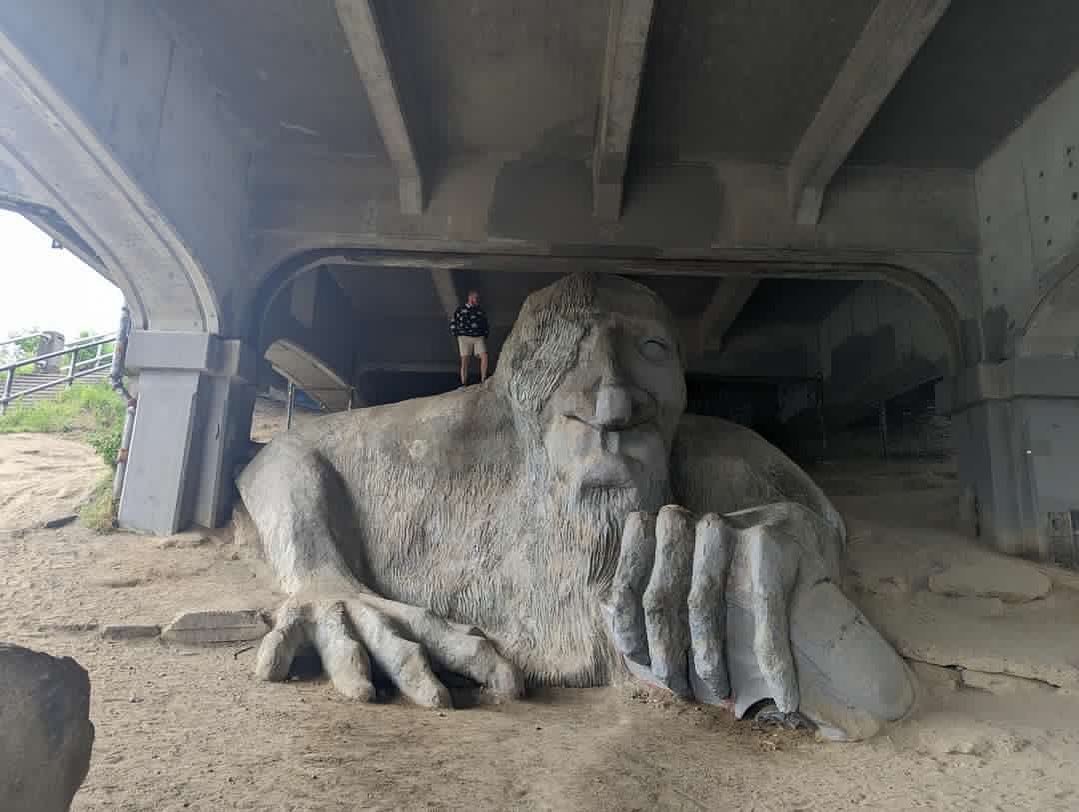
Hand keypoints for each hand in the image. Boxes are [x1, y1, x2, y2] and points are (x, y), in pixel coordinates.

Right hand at [256, 590, 523, 706]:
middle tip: (442, 706)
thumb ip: (453, 644)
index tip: (513, 688)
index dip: (483, 664)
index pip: (452, 643)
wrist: (318, 570)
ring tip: (364, 696)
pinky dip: (277, 653)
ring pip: (345, 646)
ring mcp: (333, 620)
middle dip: (421, 676)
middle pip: (402, 648)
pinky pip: (283, 639)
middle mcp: (375, 619)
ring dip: (355, 668)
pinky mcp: (293, 621)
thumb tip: (508, 666)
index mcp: (409, 624)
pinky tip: (271, 675)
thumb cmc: (376, 618)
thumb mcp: (415, 626)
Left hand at [601, 503, 832, 716]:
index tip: (647, 671)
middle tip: (683, 692)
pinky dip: (774, 662)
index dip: (632, 638)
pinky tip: (785, 697)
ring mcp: (732, 530)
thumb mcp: (686, 570)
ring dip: (710, 663)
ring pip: (701, 607)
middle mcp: (689, 523)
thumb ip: (650, 592)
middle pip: (659, 601)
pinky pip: (763, 613)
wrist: (802, 535)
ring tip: (721, 694)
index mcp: (660, 526)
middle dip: (668, 658)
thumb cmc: (733, 569)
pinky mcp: (772, 546)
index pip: (628, 590)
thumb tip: (618, 636)